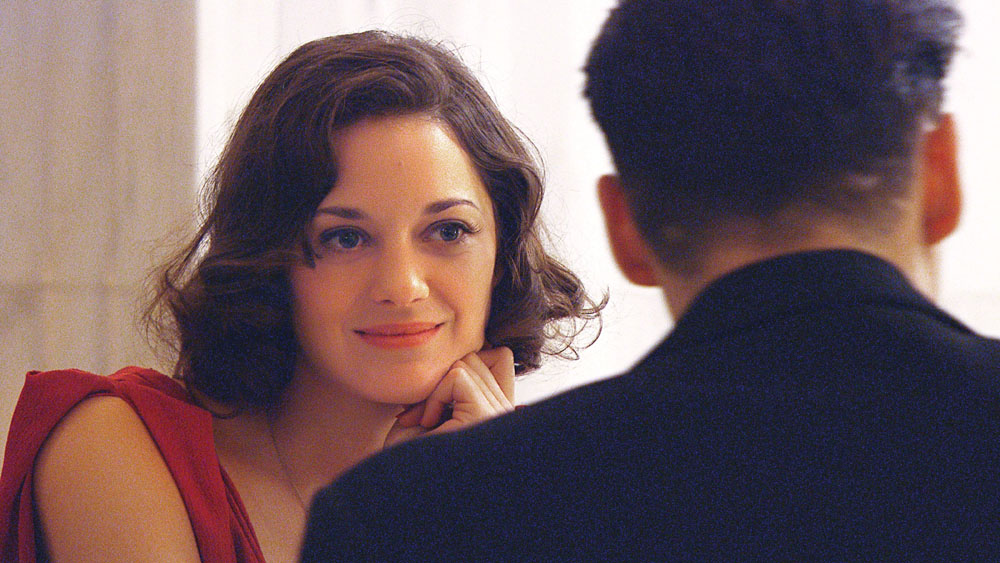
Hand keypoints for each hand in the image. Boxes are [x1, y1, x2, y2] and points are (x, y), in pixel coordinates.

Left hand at [383, 347, 514, 446]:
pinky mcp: (485, 415)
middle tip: (419, 416)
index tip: (429, 411)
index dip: (453, 373)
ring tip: (424, 423)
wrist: (397, 484)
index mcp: (499, 412)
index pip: (494, 358)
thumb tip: (473, 343)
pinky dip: (433, 396)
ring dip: (434, 390)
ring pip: (467, 363)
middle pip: (478, 357)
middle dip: (440, 380)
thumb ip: (457, 378)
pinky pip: (457, 376)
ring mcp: (500, 415)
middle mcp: (507, 414)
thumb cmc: (410, 452)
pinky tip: (428, 424)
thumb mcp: (436, 406)